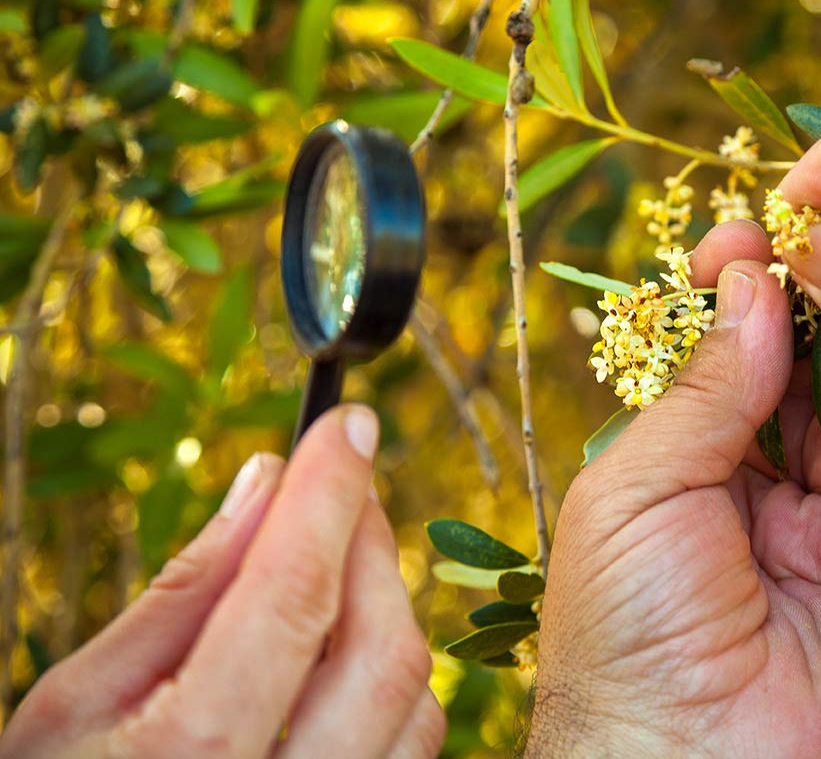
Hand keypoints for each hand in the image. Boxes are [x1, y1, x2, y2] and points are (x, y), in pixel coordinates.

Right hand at [0, 406, 444, 758]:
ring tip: (337, 559)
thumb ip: (178, 595)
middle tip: (345, 482)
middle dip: (371, 544)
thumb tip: (263, 483)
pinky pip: (413, 749)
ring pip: (417, 698)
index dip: (330, 493)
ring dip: (389, 608)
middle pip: (381, 644)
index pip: (294, 591)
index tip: (348, 425)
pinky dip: (396, 680)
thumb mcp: (73, 705)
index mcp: (192, 753)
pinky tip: (345, 649)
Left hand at [529, 222, 820, 757]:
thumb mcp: (636, 494)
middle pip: (800, 374)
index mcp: (686, 474)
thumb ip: (701, 392)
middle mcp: (765, 494)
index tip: (753, 236)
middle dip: (810, 303)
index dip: (737, 298)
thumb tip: (749, 286)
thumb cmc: (628, 639)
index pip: (722, 363)